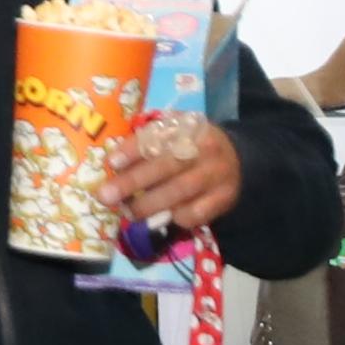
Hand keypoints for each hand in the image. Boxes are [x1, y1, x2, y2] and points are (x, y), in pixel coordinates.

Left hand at [101, 113, 242, 233]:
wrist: (238, 158)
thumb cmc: (189, 145)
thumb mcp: (172, 133)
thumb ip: (146, 142)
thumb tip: (110, 163)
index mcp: (188, 126)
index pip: (158, 136)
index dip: (133, 150)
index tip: (111, 163)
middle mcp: (205, 148)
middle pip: (167, 166)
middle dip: (132, 183)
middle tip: (106, 197)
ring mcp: (217, 174)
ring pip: (180, 192)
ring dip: (148, 205)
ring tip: (127, 212)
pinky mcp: (225, 198)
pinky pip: (195, 213)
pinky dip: (174, 217)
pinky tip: (160, 217)